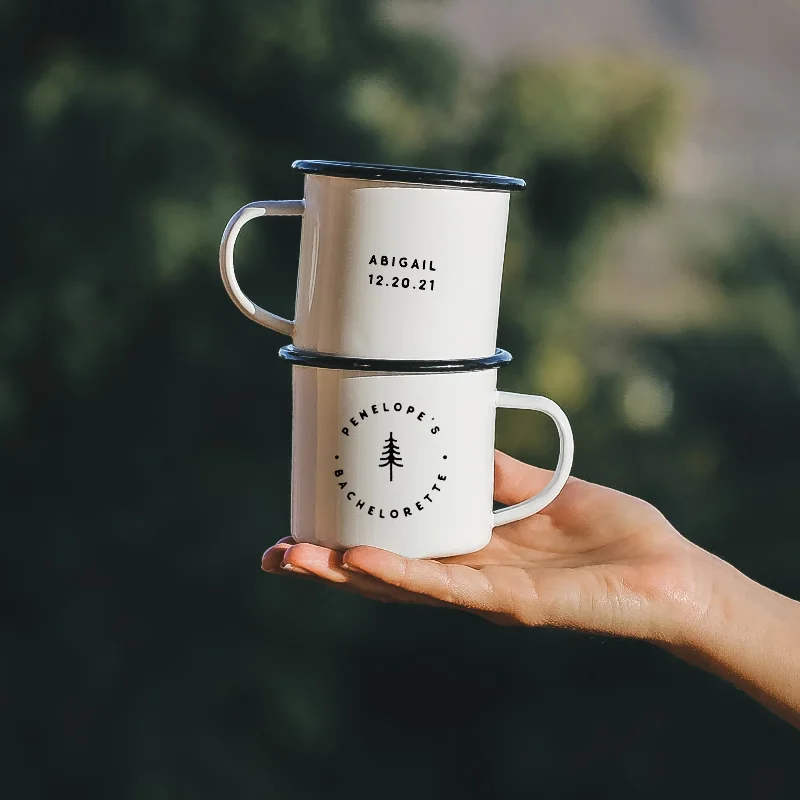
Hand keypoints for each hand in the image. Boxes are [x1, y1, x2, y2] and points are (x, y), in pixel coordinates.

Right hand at [261, 450, 720, 644]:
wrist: (669, 570)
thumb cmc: (610, 534)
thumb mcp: (540, 491)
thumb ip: (496, 472)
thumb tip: (457, 432)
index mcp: (472, 552)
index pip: (398, 550)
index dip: (349, 542)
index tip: (304, 524)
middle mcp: (468, 577)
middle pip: (385, 574)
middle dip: (328, 566)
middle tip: (276, 553)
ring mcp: (486, 593)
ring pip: (403, 586)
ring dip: (346, 573)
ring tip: (296, 558)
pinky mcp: (513, 601)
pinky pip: (450, 588)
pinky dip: (403, 575)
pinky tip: (363, 560)